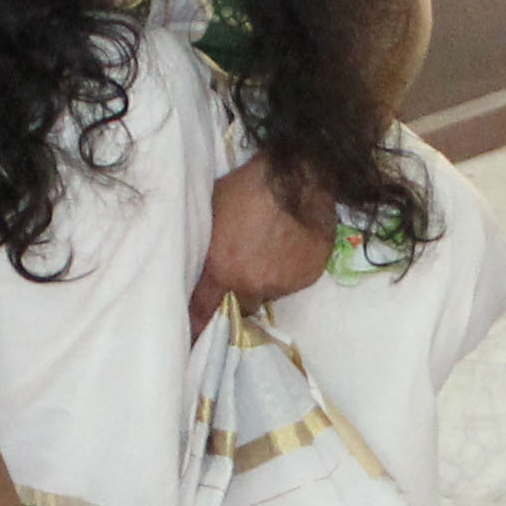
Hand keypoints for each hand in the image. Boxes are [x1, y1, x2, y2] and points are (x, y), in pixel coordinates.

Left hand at [192, 154, 334, 332]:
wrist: (296, 175)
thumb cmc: (246, 186)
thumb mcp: (210, 213)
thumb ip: (204, 247)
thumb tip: (198, 265)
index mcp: (222, 270)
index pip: (203, 310)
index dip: (198, 322)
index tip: (195, 330)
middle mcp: (253, 285)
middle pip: (241, 305)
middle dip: (237, 293)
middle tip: (241, 270)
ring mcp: (285, 283)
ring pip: (270, 292)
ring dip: (266, 279)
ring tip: (268, 252)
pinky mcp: (310, 276)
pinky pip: (294, 280)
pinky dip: (290, 269)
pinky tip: (289, 245)